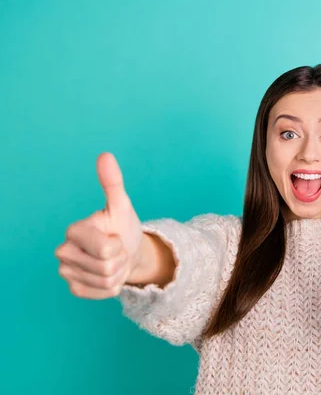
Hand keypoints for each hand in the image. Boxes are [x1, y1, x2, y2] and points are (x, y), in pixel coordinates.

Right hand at [55, 152, 143, 298]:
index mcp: (73, 230)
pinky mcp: (74, 288)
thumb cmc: (122, 226)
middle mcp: (64, 251)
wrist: (128, 250)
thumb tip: (105, 155)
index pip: (105, 249)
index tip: (115, 236)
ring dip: (118, 273)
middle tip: (116, 249)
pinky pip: (102, 293)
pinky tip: (109, 274)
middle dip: (119, 259)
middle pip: (105, 267)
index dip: (118, 245)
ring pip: (105, 282)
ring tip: (113, 260)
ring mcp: (67, 272)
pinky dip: (113, 286)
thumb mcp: (122, 206)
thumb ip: (112, 183)